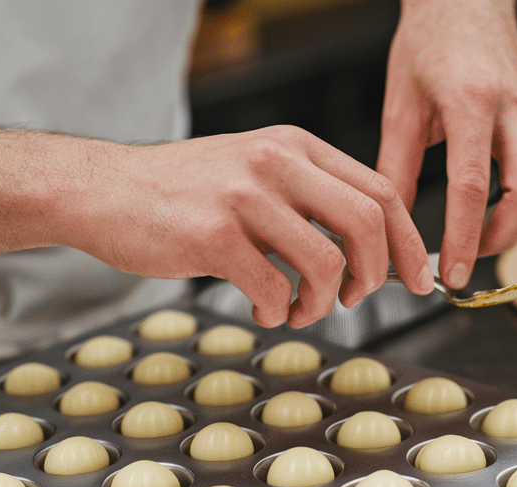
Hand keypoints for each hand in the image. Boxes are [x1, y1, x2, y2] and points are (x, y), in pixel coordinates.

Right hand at [72, 126, 433, 327]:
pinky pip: (276, 288)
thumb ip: (304, 199)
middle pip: (367, 222)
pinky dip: (280, 311)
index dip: (407, 242)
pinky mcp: (214, 236)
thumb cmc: (178, 194)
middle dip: (375, 275)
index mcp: (293, 145)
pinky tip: (262, 307)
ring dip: (324, 303)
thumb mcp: (252, 173)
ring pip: (326, 262)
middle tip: (357, 299)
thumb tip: (365, 250)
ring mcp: (244, 197)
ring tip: (301, 310)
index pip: (380, 190)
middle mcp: (275, 162)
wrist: (102, 190)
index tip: (414, 278)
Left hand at [377, 0, 516, 289]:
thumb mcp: (400, 104)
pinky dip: (514, 205)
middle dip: (501, 240)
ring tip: (470, 244)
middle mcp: (514, 109)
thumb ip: (394, 168)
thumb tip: (389, 226)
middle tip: (467, 265)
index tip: (453, 274)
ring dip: (510, 226)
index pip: (473, 186)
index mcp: (472, 101)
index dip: (465, 238)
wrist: (467, 0)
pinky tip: (483, 218)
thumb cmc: (429, 42)